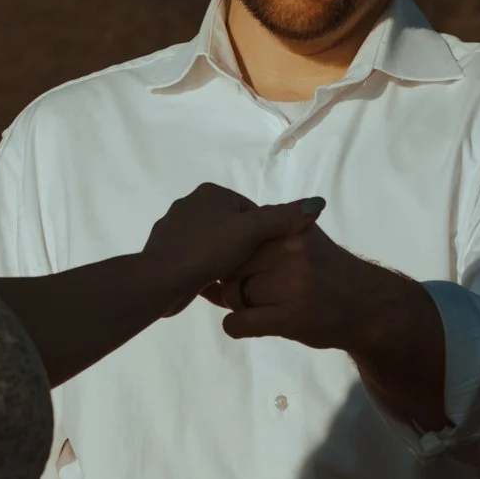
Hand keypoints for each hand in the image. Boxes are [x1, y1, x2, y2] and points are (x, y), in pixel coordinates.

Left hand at [141, 184, 327, 316]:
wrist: (163, 279)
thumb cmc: (208, 250)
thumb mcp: (252, 231)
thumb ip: (283, 218)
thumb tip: (317, 204)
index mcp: (210, 193)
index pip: (249, 210)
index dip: (264, 233)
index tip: (269, 255)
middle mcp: (190, 204)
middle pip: (231, 227)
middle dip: (243, 247)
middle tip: (253, 270)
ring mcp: (175, 229)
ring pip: (213, 244)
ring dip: (224, 260)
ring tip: (234, 279)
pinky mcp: (167, 252)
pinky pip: (196, 258)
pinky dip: (205, 269)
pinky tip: (212, 285)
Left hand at [211, 223, 453, 429]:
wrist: (367, 305)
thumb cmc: (328, 272)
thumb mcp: (304, 239)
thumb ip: (269, 234)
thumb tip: (220, 243)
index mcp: (292, 228)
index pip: (242, 237)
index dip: (232, 254)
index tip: (238, 266)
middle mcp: (292, 251)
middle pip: (233, 265)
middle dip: (231, 280)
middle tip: (242, 290)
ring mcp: (292, 285)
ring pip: (234, 294)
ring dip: (235, 304)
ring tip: (253, 306)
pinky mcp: (291, 317)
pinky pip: (241, 322)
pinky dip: (235, 326)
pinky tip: (244, 325)